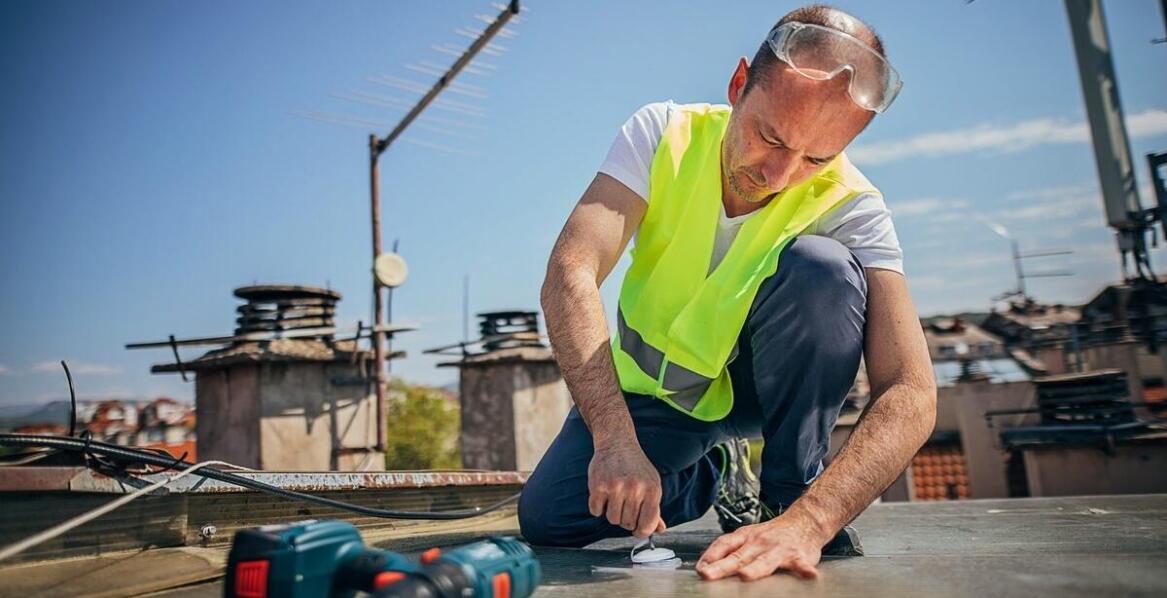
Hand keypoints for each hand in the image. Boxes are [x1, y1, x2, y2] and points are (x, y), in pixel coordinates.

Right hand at [587, 441, 665, 537]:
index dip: (642, 531)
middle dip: (626, 519)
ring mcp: (616, 487)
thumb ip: (655, 509)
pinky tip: (604, 494)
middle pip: (628, 524)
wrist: (617, 442)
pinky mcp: (598, 485)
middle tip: (625, 505)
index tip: (638, 530)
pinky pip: (596, 511)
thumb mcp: (652, 484)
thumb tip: (659, 530)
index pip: (648, 524)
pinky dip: (598, 507)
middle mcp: (635, 488)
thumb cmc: (636, 466)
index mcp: (652, 489)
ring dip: (612, 513)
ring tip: (615, 498)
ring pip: (612, 519)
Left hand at [696, 516, 822, 581]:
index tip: (699, 569)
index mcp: (746, 537)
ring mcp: (779, 549)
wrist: (805, 521)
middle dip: (722, 567)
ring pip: (765, 561)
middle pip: (738, 557)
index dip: (709, 556)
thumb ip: (730, 551)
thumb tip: (705, 565)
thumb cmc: (773, 535)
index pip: (723, 545)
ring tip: (745, 576)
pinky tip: (808, 575)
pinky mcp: (799, 556)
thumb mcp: (749, 537)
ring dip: (755, 569)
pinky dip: (804, 570)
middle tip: (708, 575)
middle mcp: (759, 543)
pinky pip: (801, 565)